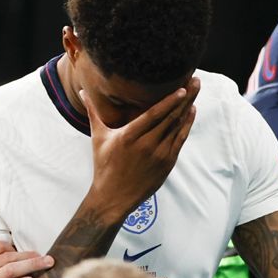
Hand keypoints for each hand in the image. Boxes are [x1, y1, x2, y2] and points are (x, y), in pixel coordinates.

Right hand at [82, 78, 199, 223]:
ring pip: (177, 127)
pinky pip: (180, 140)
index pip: (154, 114)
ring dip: (188, 107)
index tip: (181, 87)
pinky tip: (191, 112)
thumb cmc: (104, 165)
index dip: (169, 101)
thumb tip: (81, 92)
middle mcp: (146, 145)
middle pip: (170, 117)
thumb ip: (93, 112)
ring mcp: (159, 155)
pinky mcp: (167, 164)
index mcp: (129, 136)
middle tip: (196, 80)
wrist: (113, 197)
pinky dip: (186, 125)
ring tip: (196, 90)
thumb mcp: (98, 137)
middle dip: (185, 98)